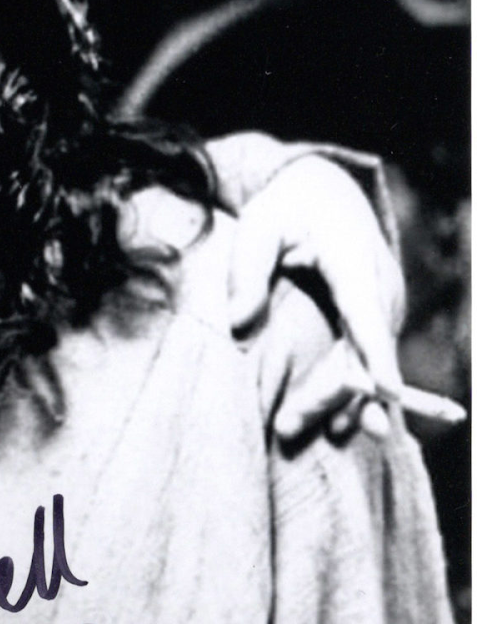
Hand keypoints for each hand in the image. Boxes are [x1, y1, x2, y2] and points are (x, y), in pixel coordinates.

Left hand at [227, 154, 463, 439]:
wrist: (323, 192)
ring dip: (338, 402)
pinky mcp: (374, 319)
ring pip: (366, 364)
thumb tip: (237, 326)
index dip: (377, 354)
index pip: (367, 313)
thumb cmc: (286, 208)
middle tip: (285, 425)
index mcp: (353, 261)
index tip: (385, 391)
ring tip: (293, 430)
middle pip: (364, 353)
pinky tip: (339, 427)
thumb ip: (248, 273)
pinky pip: (367, 360)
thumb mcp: (257, 227)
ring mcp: (381, 306)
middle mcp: (378, 288)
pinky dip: (355, 393)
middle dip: (334, 394)